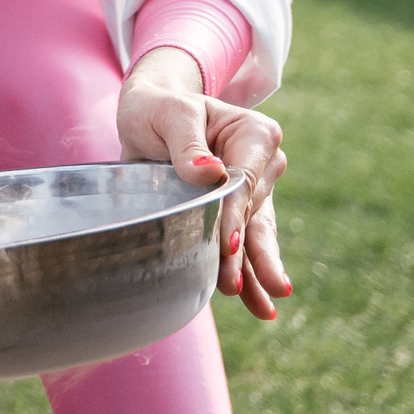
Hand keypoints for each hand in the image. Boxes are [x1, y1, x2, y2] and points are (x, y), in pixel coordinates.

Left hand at [117, 47, 292, 318]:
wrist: (149, 115)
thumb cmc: (159, 108)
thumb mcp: (169, 113)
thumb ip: (188, 142)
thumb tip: (208, 172)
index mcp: (255, 135)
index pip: (245, 180)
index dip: (235, 212)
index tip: (227, 241)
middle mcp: (263, 166)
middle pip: (253, 214)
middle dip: (245, 252)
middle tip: (235, 284)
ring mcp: (254, 193)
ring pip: (256, 237)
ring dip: (254, 271)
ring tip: (260, 305)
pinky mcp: (238, 214)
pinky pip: (246, 245)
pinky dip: (252, 275)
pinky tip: (260, 305)